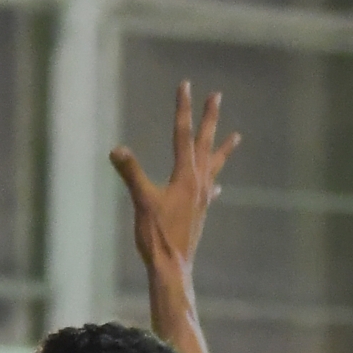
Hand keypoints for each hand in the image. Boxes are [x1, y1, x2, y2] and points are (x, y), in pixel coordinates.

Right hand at [110, 80, 239, 274]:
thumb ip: (131, 174)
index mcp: (185, 176)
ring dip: (223, 149)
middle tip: (216, 96)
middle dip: (209, 118)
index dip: (183, 108)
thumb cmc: (157, 235)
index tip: (185, 85)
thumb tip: (117, 150)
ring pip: (214, 165)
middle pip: (205, 143)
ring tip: (236, 136)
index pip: (182, 134)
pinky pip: (209, 190)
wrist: (173, 266)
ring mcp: (201, 197)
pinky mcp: (200, 212)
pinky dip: (213, 182)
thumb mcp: (141, 202)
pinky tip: (217, 185)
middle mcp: (198, 182)